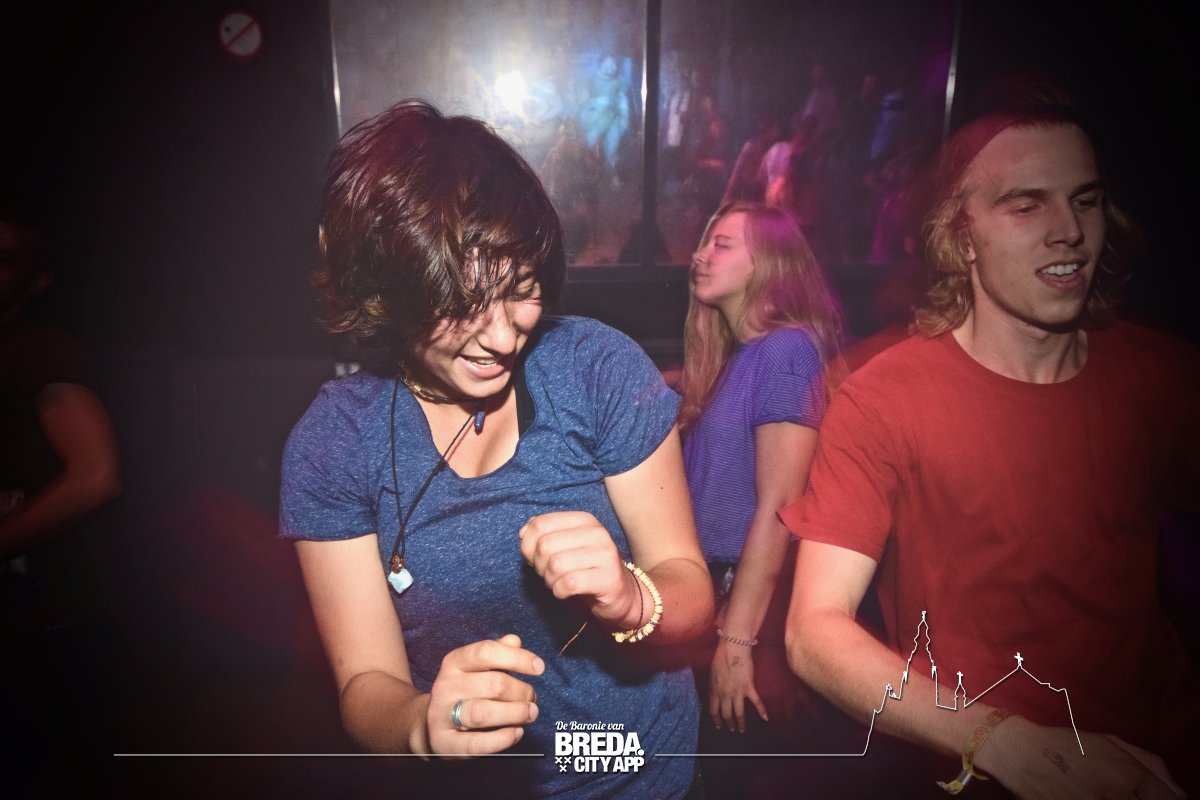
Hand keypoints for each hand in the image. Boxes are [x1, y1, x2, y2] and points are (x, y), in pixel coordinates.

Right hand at [426, 634, 542, 755]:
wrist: (431, 725)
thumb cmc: (464, 691)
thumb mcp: (475, 668)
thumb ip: (496, 653)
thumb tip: (515, 641)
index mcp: (454, 662)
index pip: (487, 652)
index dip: (518, 658)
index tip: (539, 668)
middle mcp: (446, 686)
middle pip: (493, 684)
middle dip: (522, 691)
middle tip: (533, 698)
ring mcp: (442, 715)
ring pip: (483, 713)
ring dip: (515, 714)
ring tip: (530, 714)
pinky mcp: (444, 743)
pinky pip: (477, 744)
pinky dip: (502, 739)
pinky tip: (516, 732)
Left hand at [519, 511, 640, 628]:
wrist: (620, 594)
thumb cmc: (586, 569)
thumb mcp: (566, 546)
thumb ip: (544, 535)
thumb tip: (523, 533)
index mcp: (584, 520)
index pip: (540, 523)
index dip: (528, 545)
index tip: (534, 558)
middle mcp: (597, 533)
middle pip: (545, 545)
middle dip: (538, 565)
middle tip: (547, 574)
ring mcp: (605, 554)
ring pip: (556, 565)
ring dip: (549, 580)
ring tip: (557, 583)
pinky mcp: (608, 578)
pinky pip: (568, 584)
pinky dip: (559, 592)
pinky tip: (565, 592)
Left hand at [709, 639, 766, 732]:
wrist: (733, 649)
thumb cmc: (721, 658)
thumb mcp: (712, 674)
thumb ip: (714, 686)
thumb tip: (714, 693)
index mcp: (714, 690)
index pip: (714, 710)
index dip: (716, 720)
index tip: (718, 726)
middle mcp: (725, 694)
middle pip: (726, 714)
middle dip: (729, 724)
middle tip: (731, 729)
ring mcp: (737, 692)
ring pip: (739, 712)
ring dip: (740, 723)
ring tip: (742, 730)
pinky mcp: (749, 687)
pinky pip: (756, 702)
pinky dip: (761, 710)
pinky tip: (765, 718)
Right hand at [977, 717, 1184, 798]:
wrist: (1018, 752)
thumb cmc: (1066, 744)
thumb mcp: (1110, 742)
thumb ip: (1151, 764)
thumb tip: (1178, 792)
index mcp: (1129, 773)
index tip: (1160, 799)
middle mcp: (1116, 795)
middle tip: (1132, 796)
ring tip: (1109, 795)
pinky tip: (1090, 798)